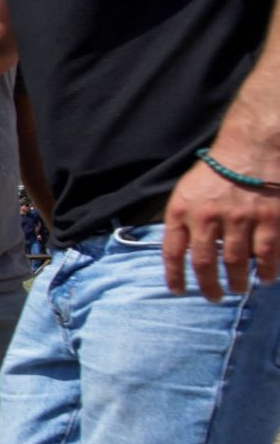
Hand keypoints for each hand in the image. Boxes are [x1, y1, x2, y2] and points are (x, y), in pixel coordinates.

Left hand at [161, 151, 279, 299]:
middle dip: (209, 287)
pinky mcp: (270, 219)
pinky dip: (267, 271)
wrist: (254, 145)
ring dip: (238, 282)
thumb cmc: (217, 170)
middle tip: (215, 298)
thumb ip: (182, 220)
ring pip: (236, 263)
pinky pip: (267, 255)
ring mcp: (240, 219)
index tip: (179, 292)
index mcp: (183, 210)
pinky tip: (267, 278)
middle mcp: (208, 217)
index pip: (172, 252)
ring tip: (239, 289)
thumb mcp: (186, 191)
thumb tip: (182, 254)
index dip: (174, 277)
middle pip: (204, 264)